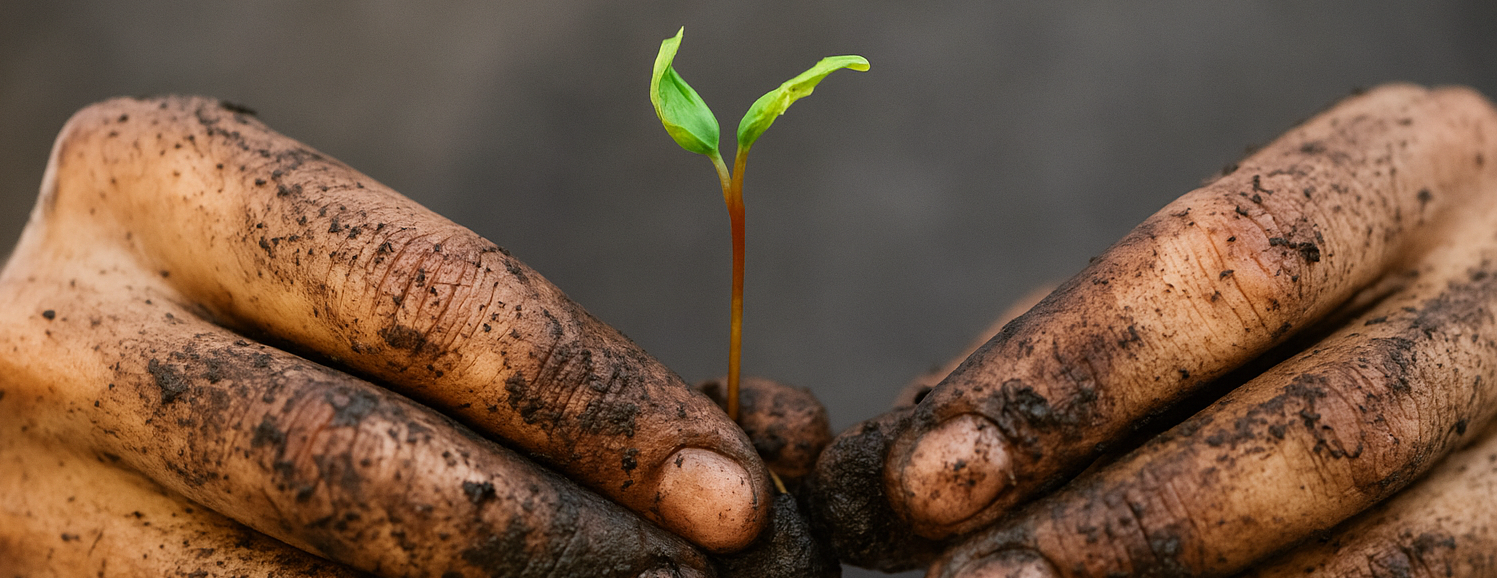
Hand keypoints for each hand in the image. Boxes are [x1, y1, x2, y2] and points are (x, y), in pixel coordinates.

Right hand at [0, 96, 826, 576]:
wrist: (71, 374)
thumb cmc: (266, 308)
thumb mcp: (360, 273)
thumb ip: (527, 352)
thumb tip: (751, 450)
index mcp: (164, 179)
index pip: (432, 300)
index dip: (603, 410)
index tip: (736, 495)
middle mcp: (66, 330)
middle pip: (358, 466)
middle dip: (562, 538)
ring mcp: (33, 488)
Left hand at [809, 83, 1496, 575]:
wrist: (1487, 318)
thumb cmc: (1301, 294)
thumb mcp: (1196, 275)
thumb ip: (1060, 356)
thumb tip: (887, 472)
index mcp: (1406, 167)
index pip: (1225, 263)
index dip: (1070, 378)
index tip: (927, 476)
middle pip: (1325, 427)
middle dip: (1130, 524)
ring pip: (1390, 546)